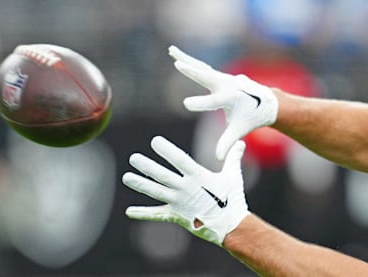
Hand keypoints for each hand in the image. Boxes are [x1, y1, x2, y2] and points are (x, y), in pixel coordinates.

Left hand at [122, 136, 248, 245]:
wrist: (230, 226)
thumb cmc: (232, 199)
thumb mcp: (233, 175)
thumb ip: (233, 157)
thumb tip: (241, 142)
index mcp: (198, 177)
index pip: (179, 160)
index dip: (166, 150)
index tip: (155, 141)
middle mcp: (185, 189)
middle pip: (162, 176)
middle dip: (147, 166)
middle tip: (133, 158)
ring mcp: (179, 203)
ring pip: (156, 192)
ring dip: (140, 185)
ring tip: (126, 177)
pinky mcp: (176, 216)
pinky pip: (157, 214)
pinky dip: (143, 213)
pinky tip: (129, 211)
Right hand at [169, 45, 277, 159]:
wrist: (266, 102)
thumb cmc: (251, 117)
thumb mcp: (239, 129)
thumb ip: (228, 142)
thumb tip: (218, 159)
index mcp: (230, 99)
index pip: (212, 102)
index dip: (200, 103)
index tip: (186, 104)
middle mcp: (226, 85)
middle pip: (206, 77)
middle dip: (193, 72)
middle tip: (178, 64)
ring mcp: (223, 78)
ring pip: (201, 67)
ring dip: (186, 59)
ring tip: (171, 50)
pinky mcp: (219, 76)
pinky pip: (202, 67)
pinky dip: (190, 61)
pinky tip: (177, 54)